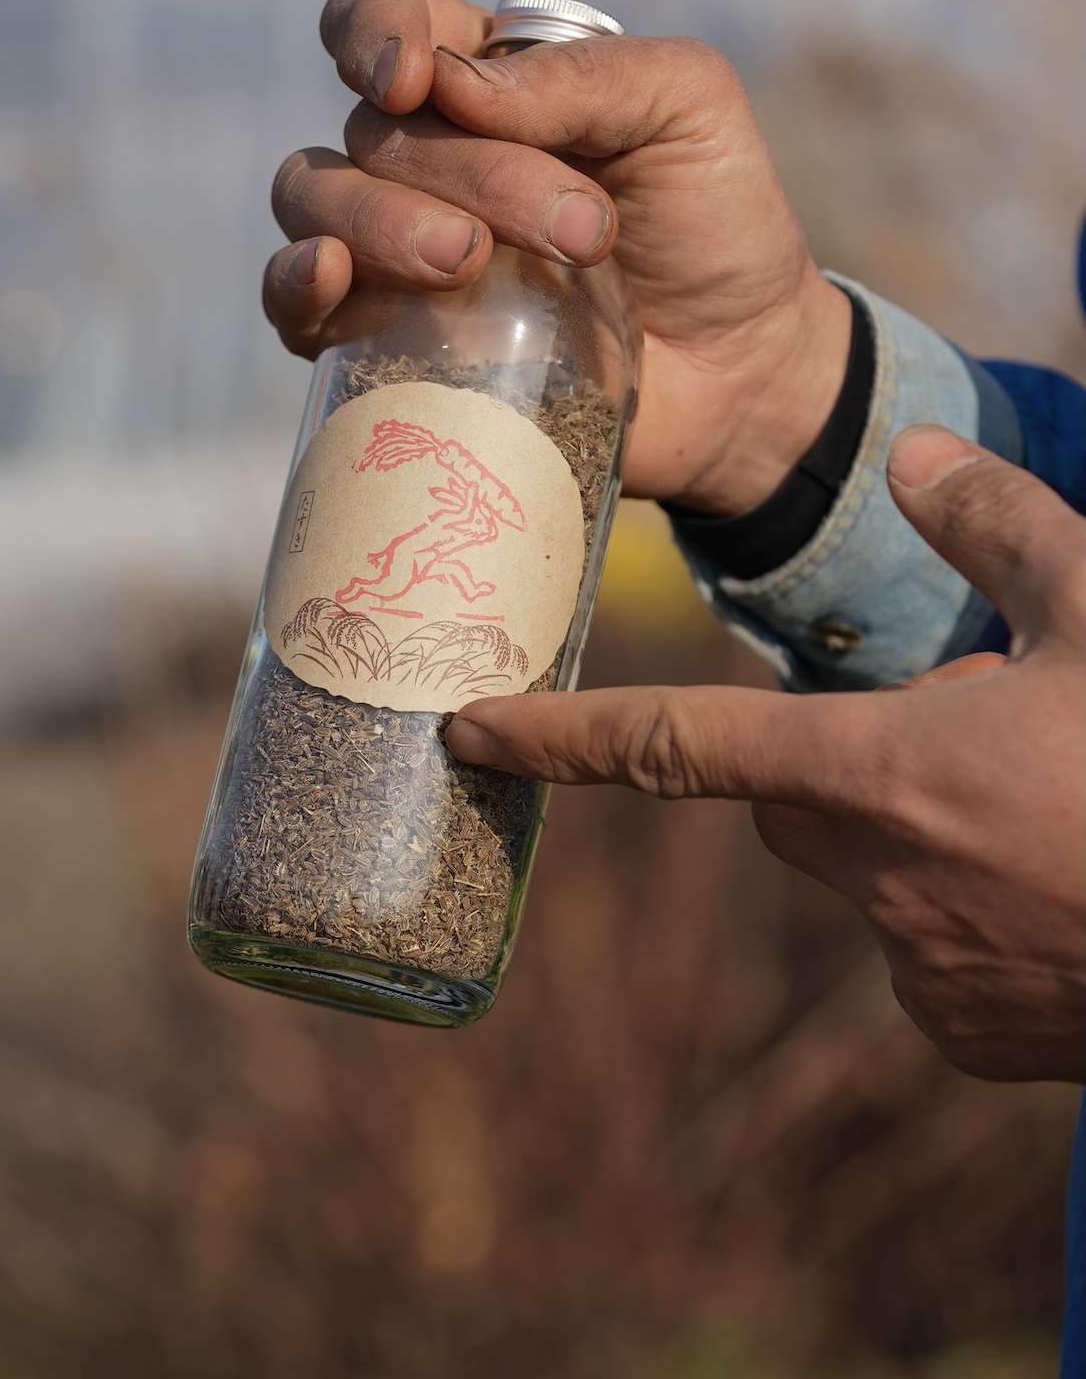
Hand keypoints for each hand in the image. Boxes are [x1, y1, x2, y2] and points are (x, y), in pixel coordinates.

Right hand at [263, 0, 850, 514]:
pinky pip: (292, 306)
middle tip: (577, 229)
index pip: (382, 17)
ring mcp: (396, 253)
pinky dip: (293, 284)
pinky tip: (327, 278)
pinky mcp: (386, 345)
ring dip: (380, 222)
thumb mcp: (687, 109)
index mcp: (484, 81)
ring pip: (316, 201)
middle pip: (376, 130)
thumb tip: (448, 86)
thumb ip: (586, 74)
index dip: (373, 29)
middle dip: (469, 173)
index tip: (413, 78)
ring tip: (470, 264)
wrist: (740, 369)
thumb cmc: (716, 224)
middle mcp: (424, 160)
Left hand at [446, 428, 1085, 1082]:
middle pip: (784, 797)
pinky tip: (1059, 875)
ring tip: (1039, 798)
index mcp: (879, 772)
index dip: (559, 736)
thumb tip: (911, 459)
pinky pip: (925, 946)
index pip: (674, 744)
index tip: (467, 732)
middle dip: (829, 753)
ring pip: (863, 867)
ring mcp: (921, 971)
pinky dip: (960, 901)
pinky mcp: (969, 1034)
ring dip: (912, 826)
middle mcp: (875, 881)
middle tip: (967, 717)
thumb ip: (995, 523)